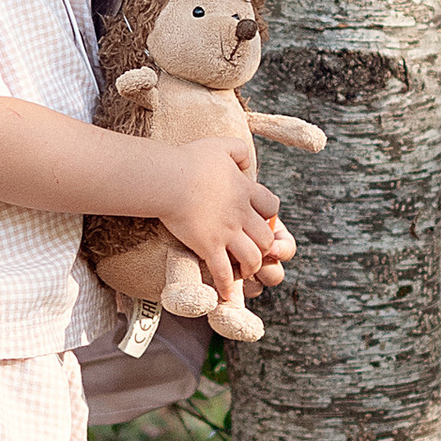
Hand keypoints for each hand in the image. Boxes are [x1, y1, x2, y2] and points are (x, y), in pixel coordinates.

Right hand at [159, 142, 283, 305]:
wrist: (169, 178)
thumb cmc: (189, 159)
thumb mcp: (220, 145)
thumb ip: (238, 150)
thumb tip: (247, 163)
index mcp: (245, 191)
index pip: (271, 207)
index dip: (268, 215)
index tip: (258, 218)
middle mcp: (241, 214)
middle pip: (267, 238)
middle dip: (264, 247)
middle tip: (254, 250)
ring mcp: (226, 233)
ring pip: (253, 258)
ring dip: (251, 267)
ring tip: (245, 271)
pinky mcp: (209, 247)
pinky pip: (224, 273)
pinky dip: (227, 286)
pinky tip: (226, 294)